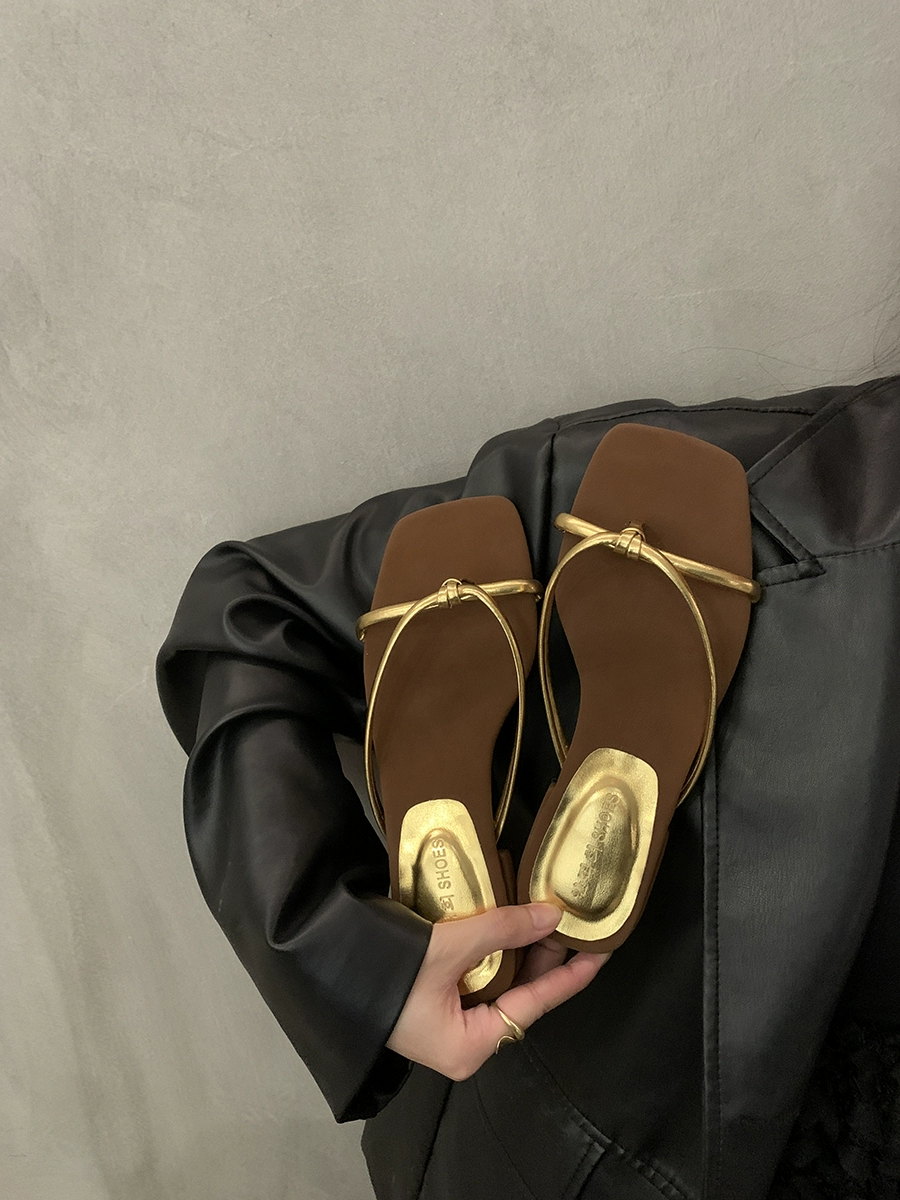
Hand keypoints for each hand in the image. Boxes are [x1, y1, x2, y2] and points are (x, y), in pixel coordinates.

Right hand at [386, 902, 608, 1080]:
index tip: (600, 954)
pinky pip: (476, 975)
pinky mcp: (430, 999)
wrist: (326, 961)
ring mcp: (445, 1021)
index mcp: (470, 1046)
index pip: (535, 1006)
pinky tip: (508, 923)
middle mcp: (462, 1040)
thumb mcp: (452, 947)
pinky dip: (494, 949)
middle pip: (518, 994)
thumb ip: (504, 930)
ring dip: (520, 950)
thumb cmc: (389, 969)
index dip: (570, 977)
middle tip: (570, 921)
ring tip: (546, 915)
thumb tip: (552, 915)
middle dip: (544, 957)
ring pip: (498, 982)